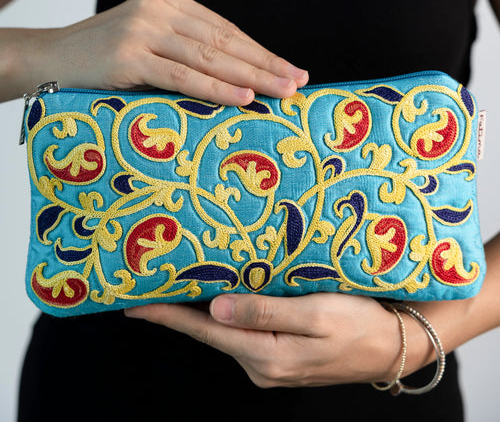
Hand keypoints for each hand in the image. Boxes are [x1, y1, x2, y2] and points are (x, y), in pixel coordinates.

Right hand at [27, 0, 308, 102]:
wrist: (47, 58)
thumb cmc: (104, 58)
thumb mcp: (149, 42)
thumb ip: (185, 49)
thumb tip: (236, 75)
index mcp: (169, 0)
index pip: (225, 30)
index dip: (260, 51)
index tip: (290, 68)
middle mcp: (160, 8)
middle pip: (225, 42)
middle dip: (266, 64)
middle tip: (299, 82)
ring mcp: (143, 29)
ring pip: (210, 58)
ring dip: (252, 77)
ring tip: (284, 92)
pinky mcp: (128, 55)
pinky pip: (182, 76)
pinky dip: (216, 89)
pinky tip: (244, 97)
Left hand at [125, 293, 414, 387]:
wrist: (395, 346)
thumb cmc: (361, 324)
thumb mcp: (316, 314)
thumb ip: (265, 312)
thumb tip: (215, 310)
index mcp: (267, 356)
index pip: (205, 331)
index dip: (168, 316)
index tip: (134, 304)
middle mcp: (262, 366)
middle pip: (211, 332)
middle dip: (180, 310)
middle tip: (150, 284)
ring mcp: (271, 364)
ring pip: (228, 331)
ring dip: (204, 310)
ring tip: (182, 283)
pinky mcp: (281, 357)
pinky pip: (246, 332)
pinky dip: (230, 314)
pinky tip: (223, 297)